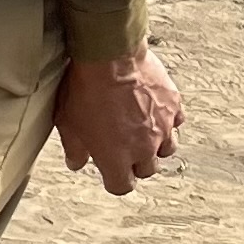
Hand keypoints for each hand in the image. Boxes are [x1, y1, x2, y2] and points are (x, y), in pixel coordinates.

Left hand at [53, 48, 184, 196]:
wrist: (110, 56)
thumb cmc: (87, 89)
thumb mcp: (67, 123)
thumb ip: (74, 148)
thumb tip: (77, 162)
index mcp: (117, 158)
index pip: (122, 186)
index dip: (114, 180)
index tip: (110, 173)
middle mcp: (144, 148)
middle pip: (146, 169)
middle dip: (135, 164)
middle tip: (124, 150)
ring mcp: (163, 126)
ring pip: (167, 148)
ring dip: (155, 145)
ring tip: (142, 133)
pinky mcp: (173, 105)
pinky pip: (176, 121)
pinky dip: (167, 120)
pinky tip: (155, 112)